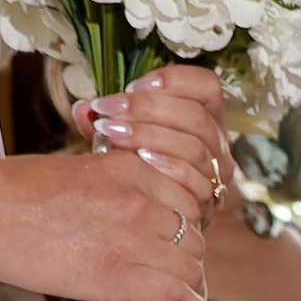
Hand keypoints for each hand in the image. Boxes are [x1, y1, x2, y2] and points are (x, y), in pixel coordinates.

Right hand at [0, 141, 213, 300]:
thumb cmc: (18, 190)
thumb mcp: (81, 169)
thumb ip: (116, 185)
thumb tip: (132, 210)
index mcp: (132, 167)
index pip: (188, 197)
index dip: (188, 223)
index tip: (181, 239)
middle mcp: (141, 198)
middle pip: (194, 233)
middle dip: (189, 255)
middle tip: (181, 273)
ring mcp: (133, 236)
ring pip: (191, 265)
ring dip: (191, 284)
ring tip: (187, 298)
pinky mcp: (119, 275)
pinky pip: (178, 294)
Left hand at [74, 66, 232, 218]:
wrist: (152, 220)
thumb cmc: (138, 167)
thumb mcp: (123, 134)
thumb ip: (108, 119)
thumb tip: (83, 110)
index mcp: (206, 117)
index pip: (206, 87)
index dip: (174, 80)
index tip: (133, 85)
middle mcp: (217, 144)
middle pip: (195, 116)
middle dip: (147, 108)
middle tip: (108, 110)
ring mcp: (216, 175)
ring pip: (194, 146)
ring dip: (149, 135)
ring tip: (111, 132)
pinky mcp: (208, 202)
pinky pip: (193, 179)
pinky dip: (165, 165)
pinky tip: (139, 159)